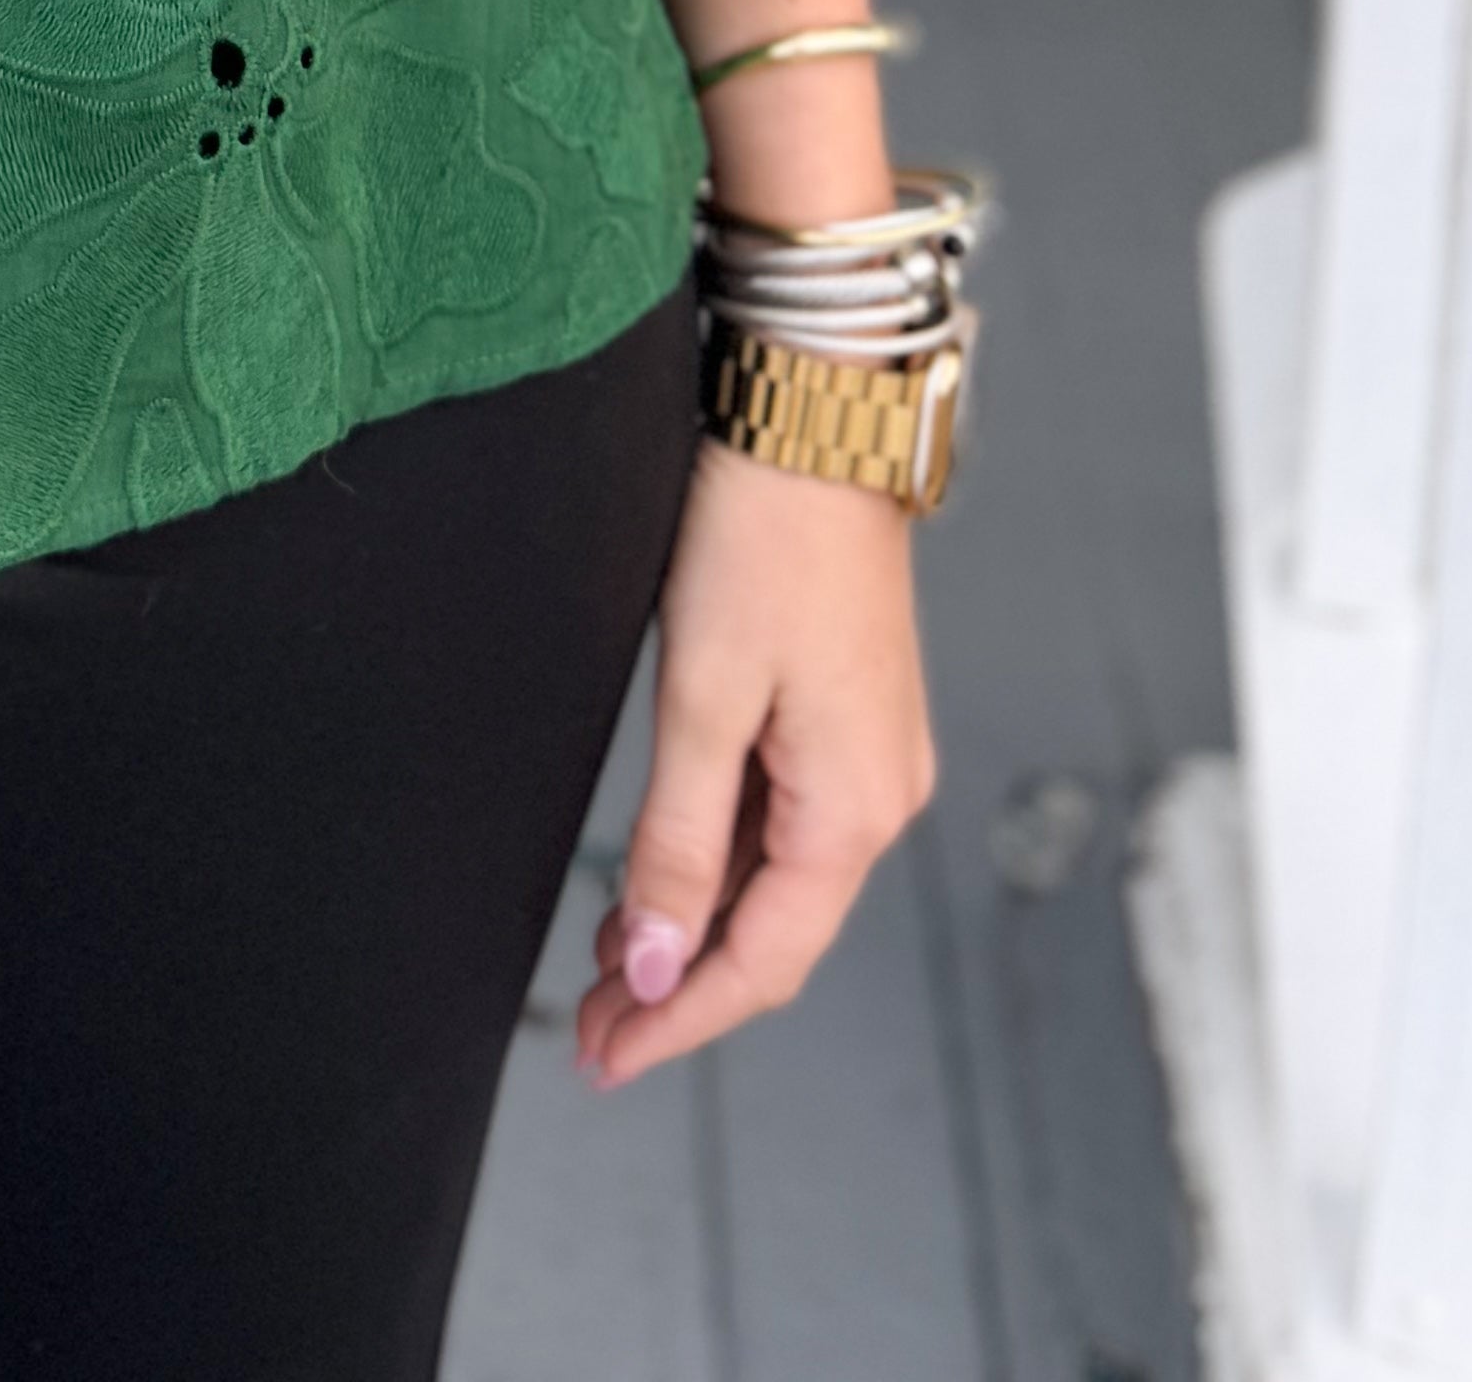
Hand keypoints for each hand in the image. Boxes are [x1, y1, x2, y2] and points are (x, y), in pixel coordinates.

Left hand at [575, 443, 934, 1083]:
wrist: (820, 413)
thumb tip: (650, 962)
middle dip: (680, 987)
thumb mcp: (702, 696)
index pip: (762, 962)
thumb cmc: (765, 533)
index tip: (606, 1058)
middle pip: (775, 933)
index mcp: (854, 809)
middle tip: (591, 1034)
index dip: (679, 1019)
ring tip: (608, 971)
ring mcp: (869, 756)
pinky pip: (782, 823)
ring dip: (695, 927)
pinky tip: (662, 880)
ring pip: (776, 881)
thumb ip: (677, 841)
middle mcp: (879, 797)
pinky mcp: (846, 715)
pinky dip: (719, 863)